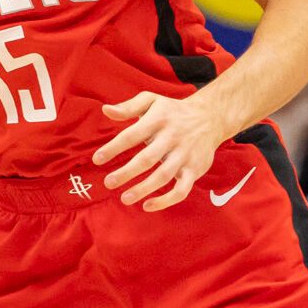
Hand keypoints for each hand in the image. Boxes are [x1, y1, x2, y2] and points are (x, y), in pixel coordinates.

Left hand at [95, 91, 232, 211]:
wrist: (211, 117)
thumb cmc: (172, 111)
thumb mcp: (151, 101)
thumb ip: (128, 107)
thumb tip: (105, 110)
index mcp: (158, 121)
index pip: (132, 135)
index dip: (114, 148)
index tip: (97, 159)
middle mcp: (172, 138)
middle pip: (147, 158)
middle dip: (127, 172)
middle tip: (108, 183)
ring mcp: (185, 155)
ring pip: (163, 175)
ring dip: (143, 189)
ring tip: (124, 199)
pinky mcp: (195, 169)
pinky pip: (182, 189)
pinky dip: (166, 201)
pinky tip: (147, 206)